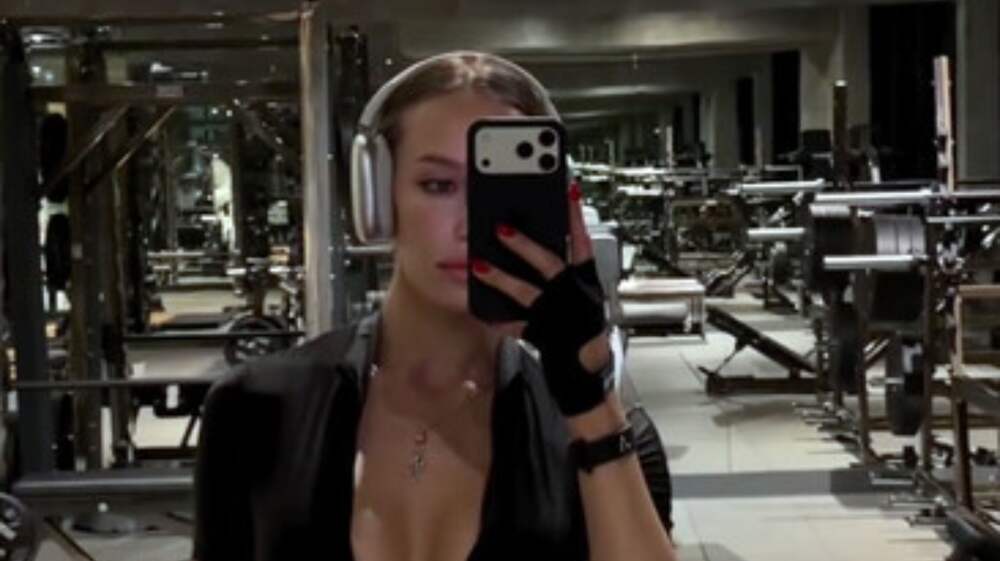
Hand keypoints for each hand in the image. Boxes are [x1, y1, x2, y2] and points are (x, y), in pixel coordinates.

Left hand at [471, 183, 611, 416]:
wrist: (587, 380)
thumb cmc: (582, 335)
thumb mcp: (580, 300)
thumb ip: (565, 275)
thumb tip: (541, 246)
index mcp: (588, 283)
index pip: (583, 243)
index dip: (576, 216)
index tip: (567, 189)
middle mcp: (576, 297)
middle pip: (551, 263)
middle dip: (526, 244)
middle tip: (501, 227)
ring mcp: (560, 317)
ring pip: (529, 292)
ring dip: (502, 276)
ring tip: (478, 264)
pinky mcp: (544, 336)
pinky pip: (516, 322)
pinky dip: (498, 314)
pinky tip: (479, 306)